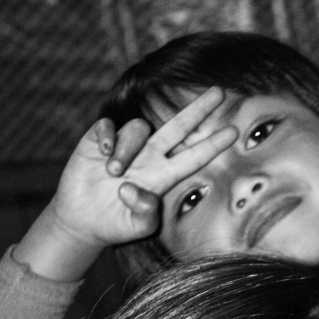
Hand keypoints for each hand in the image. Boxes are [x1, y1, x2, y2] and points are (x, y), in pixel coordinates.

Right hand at [28, 88, 236, 273]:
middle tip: (220, 92)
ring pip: (138, 129)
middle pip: (178, 127)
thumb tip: (132, 189)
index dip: (212, 145)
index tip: (235, 132)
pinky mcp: (100, 140)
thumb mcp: (137, 226)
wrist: (84, 220)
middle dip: (199, 109)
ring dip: (127, 149)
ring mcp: (126, 146)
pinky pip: (109, 125)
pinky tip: (102, 152)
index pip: (193, 157)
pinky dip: (107, 136)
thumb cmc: (117, 224)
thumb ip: (144, 212)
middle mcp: (150, 157)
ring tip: (112, 173)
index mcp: (163, 177)